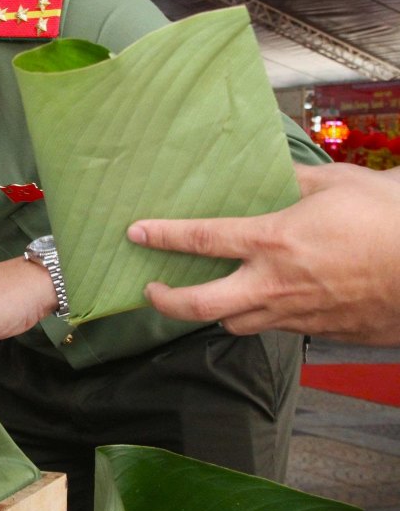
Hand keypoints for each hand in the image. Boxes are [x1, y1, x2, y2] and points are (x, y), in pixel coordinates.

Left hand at [127, 163, 399, 345]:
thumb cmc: (391, 222)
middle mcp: (274, 285)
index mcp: (274, 242)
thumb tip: (272, 176)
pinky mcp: (319, 334)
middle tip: (150, 289)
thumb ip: (295, 182)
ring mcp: (296, 315)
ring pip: (235, 324)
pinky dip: (260, 319)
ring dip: (214, 313)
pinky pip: (275, 331)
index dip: (162, 236)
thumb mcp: (339, 184)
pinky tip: (265, 304)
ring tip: (207, 297)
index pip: (201, 239)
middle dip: (165, 300)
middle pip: (199, 306)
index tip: (136, 232)